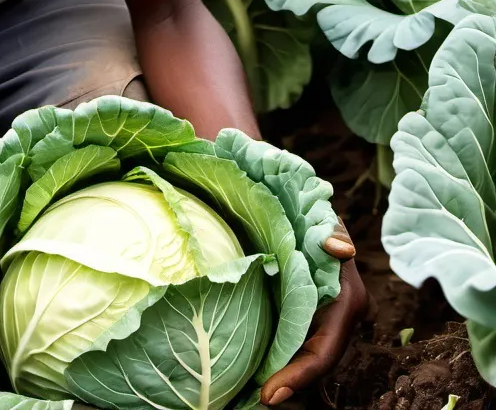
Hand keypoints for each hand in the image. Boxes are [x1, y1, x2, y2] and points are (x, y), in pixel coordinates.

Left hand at [259, 220, 367, 405]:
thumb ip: (331, 233)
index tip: (269, 394)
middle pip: (317, 363)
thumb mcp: (323, 221)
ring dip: (284, 373)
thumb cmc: (313, 215)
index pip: (325, 352)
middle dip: (289, 383)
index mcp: (348, 301)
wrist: (305, 209)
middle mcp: (342, 319)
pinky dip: (280, 357)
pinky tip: (254, 368)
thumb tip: (340, 248)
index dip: (299, 377)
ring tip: (251, 392)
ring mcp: (328, 321)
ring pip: (307, 357)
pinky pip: (297, 343)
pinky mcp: (311, 317)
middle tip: (255, 398)